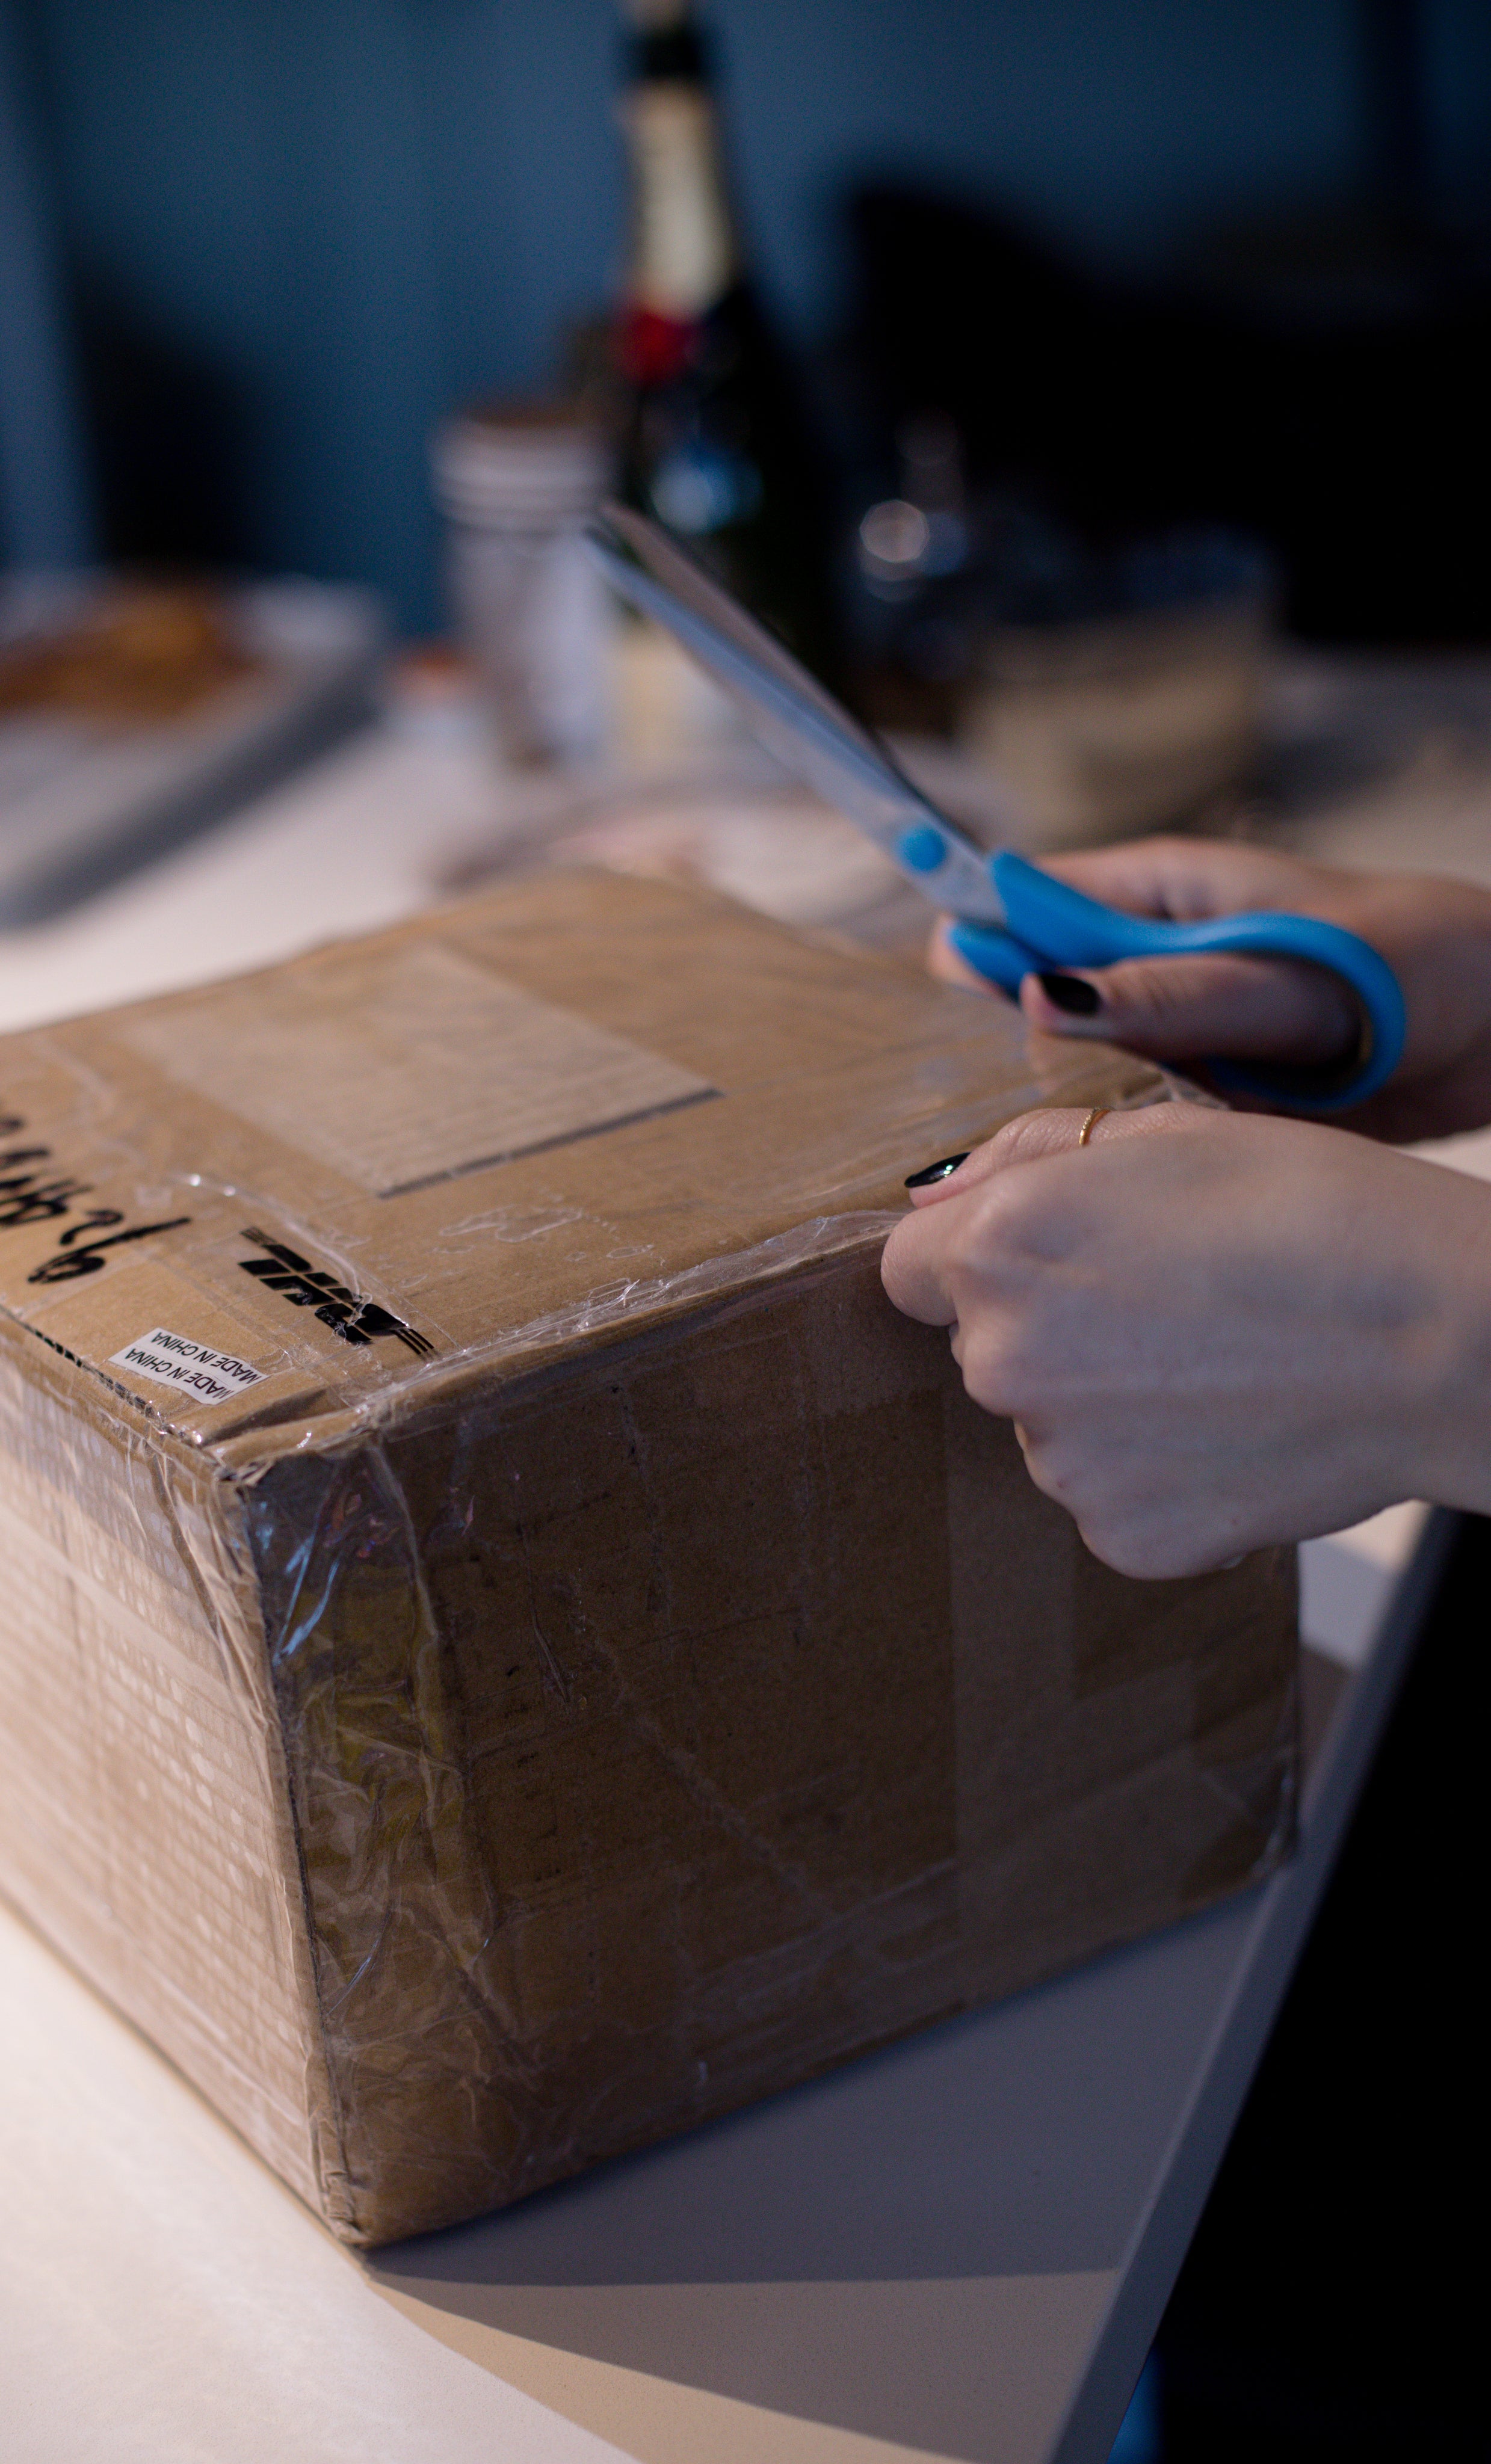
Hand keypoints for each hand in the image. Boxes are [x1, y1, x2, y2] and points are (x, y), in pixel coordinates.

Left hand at [881, 1102, 1490, 1576]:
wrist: (1441, 1336)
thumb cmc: (1316, 1213)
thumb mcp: (1163, 1133)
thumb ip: (1029, 1157)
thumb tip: (949, 1193)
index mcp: (996, 1254)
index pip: (910, 1269)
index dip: (986, 1256)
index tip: (1057, 1254)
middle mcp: (1004, 1366)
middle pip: (986, 1349)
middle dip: (1054, 1326)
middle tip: (1175, 1302)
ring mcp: (1062, 1466)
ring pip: (1053, 1427)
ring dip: (1110, 1402)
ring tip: (1224, 1364)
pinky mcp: (1124, 1539)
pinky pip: (1113, 1497)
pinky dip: (1160, 1472)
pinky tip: (1237, 1427)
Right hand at [931, 838, 1490, 1142]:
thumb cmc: (1416, 966)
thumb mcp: (1288, 974)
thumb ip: (1171, 993)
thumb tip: (1042, 997)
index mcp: (1148, 895)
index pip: (1009, 910)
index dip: (966, 965)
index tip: (939, 1041)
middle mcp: (1143, 965)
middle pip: (1023, 1008)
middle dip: (1002, 1066)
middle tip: (1007, 1131)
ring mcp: (1170, 1035)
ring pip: (1070, 1080)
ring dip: (1067, 1124)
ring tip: (1063, 1171)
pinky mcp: (1200, 1099)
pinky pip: (1129, 1130)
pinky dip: (1123, 1159)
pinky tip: (1122, 1193)